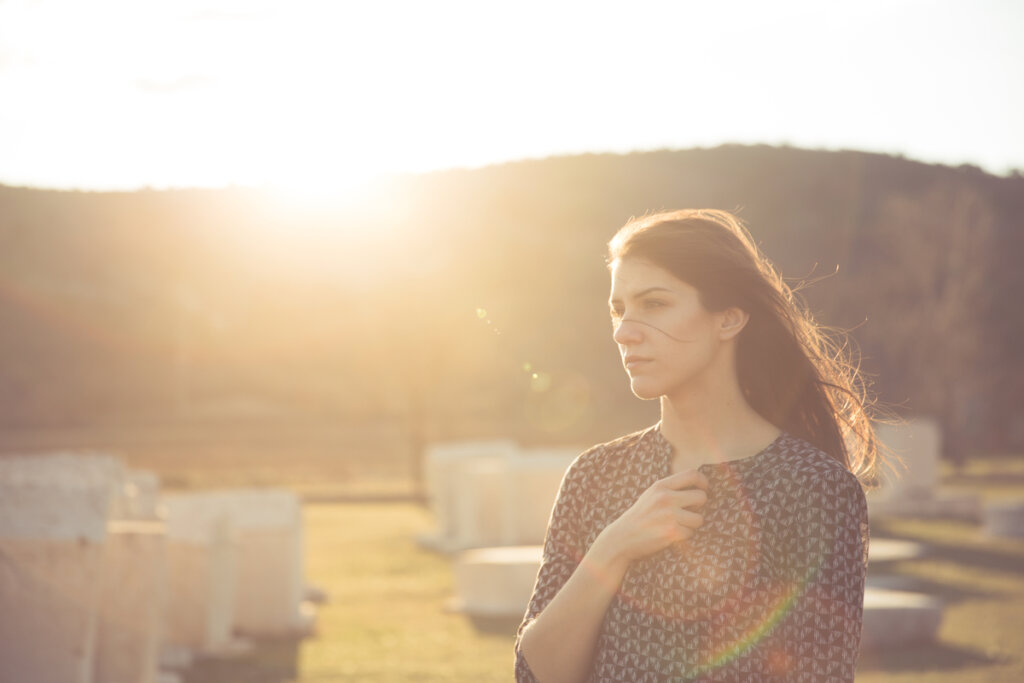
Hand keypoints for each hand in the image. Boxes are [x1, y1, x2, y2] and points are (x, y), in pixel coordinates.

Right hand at [593, 469, 708, 566]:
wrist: (622, 537)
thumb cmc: (640, 516)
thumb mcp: (651, 495)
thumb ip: (671, 488)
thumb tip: (698, 486)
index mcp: (660, 486)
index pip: (692, 475)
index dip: (703, 481)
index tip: (703, 489)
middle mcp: (665, 498)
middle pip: (701, 497)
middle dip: (699, 506)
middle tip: (689, 511)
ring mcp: (669, 515)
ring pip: (699, 518)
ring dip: (691, 524)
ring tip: (677, 524)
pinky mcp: (672, 532)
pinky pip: (690, 533)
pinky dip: (683, 536)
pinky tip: (670, 535)